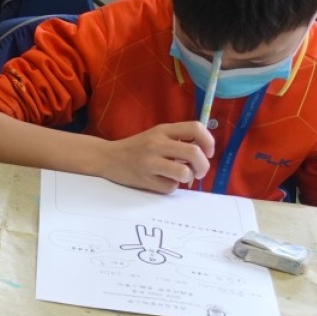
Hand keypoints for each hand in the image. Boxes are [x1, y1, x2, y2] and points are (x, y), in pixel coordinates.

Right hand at [99, 121, 214, 193]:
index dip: (208, 141)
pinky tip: (163, 182)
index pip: (195, 128)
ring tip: (181, 177)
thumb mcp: (156, 135)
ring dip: (188, 178)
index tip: (208, 152)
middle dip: (204, 166)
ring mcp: (150, 163)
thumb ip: (178, 140)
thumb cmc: (136, 148)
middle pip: (194, 153)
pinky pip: (170, 187)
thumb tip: (204, 153)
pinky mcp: (144, 180)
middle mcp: (156, 144)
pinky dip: (171, 186)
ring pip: (184, 173)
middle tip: (200, 172)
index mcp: (162, 130)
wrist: (107, 158)